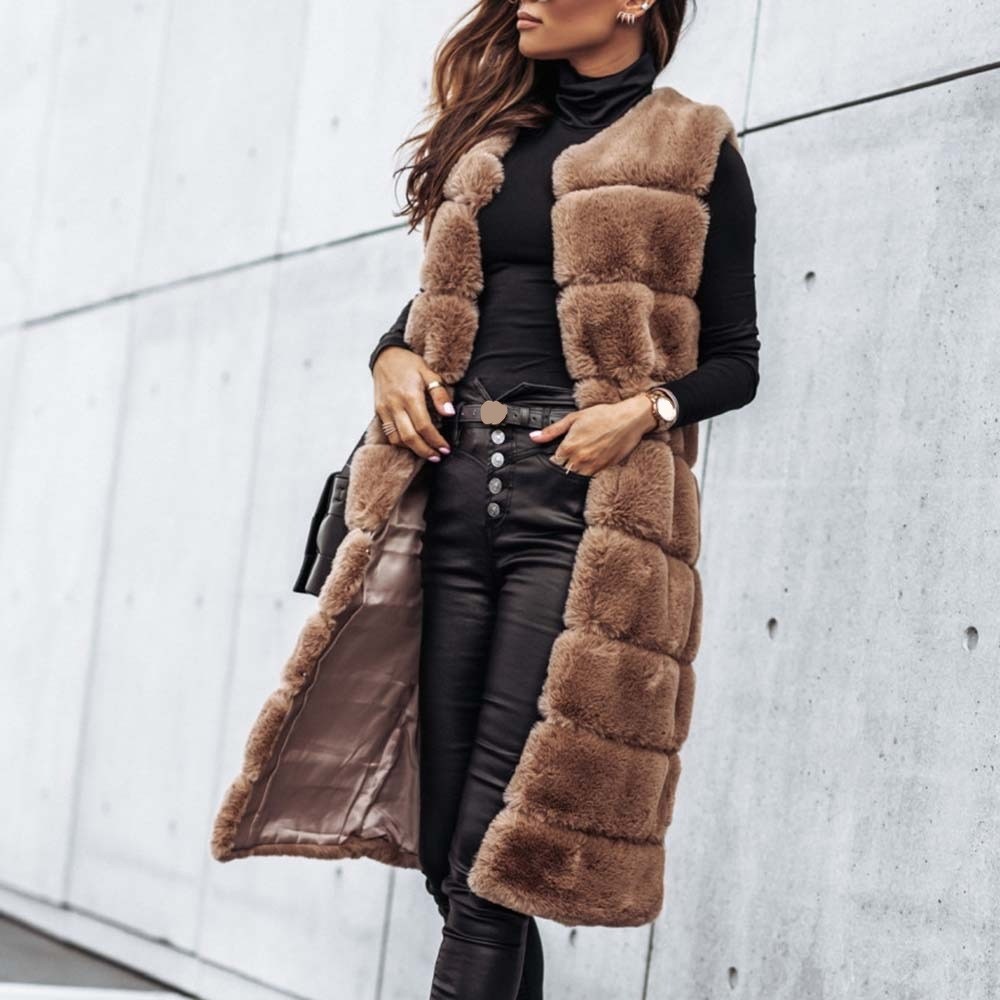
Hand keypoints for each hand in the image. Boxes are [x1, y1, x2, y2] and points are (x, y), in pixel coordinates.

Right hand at [372, 346, 454, 460]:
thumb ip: (440, 394)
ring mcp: (385, 410)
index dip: (435, 441)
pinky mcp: (379, 412)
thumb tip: (449, 413)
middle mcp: (395, 405)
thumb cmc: (408, 364)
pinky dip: (400, 443)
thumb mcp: (429, 372)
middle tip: (437, 456)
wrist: (385, 356)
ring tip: (427, 452)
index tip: (445, 448)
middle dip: (425, 451)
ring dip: (412, 449)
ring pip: (397, 439)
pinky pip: (389, 434)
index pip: (424, 426)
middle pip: (410, 437)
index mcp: (410, 396)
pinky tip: (411, 444)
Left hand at [528, 393, 657, 476]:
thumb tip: (534, 437)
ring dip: (575, 469)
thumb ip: (552, 430)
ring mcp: (593, 466)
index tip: (556, 455)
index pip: (553, 462)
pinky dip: (588, 470)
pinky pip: (591, 476)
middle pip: (564, 471)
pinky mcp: (605, 469)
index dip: (553, 459)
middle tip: (568, 456)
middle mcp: (580, 460)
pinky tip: (592, 459)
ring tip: (580, 458)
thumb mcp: (574, 418)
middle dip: (564, 465)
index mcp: (569, 447)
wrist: (629, 419)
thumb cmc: (603, 416)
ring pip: (577, 476)